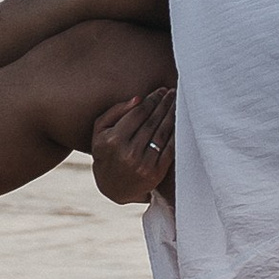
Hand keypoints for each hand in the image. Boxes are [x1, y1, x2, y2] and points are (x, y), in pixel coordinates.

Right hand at [90, 82, 175, 205]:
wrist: (113, 187)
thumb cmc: (106, 153)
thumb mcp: (99, 131)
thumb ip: (115, 112)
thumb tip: (138, 98)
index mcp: (113, 140)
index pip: (138, 113)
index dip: (151, 100)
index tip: (160, 90)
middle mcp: (128, 153)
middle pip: (152, 121)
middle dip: (164, 104)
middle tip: (172, 92)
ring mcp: (143, 164)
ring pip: (162, 133)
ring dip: (172, 115)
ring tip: (177, 103)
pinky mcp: (156, 173)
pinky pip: (169, 148)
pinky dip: (176, 133)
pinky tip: (179, 121)